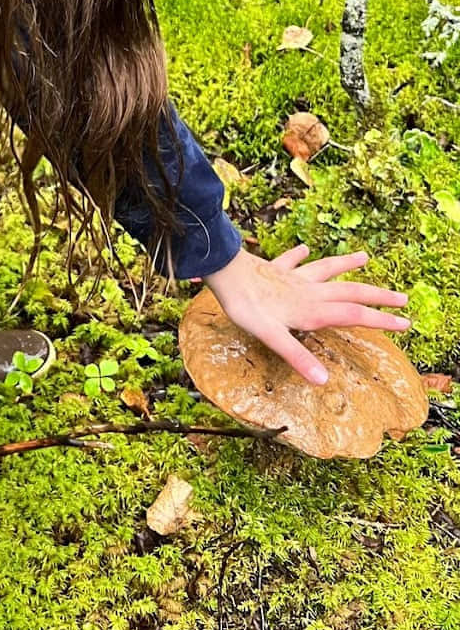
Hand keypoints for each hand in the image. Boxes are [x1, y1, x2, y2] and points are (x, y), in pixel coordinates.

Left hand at [204, 245, 410, 385]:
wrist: (224, 272)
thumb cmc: (246, 306)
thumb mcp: (272, 337)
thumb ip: (298, 357)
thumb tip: (324, 380)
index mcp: (311, 309)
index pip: (354, 315)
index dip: (380, 320)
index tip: (405, 324)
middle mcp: (307, 291)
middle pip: (350, 292)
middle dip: (377, 296)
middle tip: (402, 298)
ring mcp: (292, 278)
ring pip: (327, 270)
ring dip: (346, 265)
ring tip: (365, 257)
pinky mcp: (276, 269)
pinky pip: (292, 261)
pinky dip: (300, 256)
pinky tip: (305, 249)